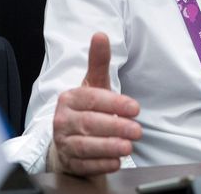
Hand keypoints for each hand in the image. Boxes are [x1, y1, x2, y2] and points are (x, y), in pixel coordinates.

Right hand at [50, 33, 141, 175]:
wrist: (68, 138)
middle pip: (90, 123)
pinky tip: (115, 161)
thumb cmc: (86, 109)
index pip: (92, 99)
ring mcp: (64, 142)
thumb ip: (98, 62)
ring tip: (128, 147)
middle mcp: (63, 120)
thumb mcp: (94, 84)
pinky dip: (101, 164)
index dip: (115, 104)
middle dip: (116, 127)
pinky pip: (84, 165)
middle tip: (137, 130)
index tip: (135, 108)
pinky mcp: (68, 161)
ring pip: (85, 146)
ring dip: (108, 147)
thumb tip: (100, 35)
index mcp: (70, 98)